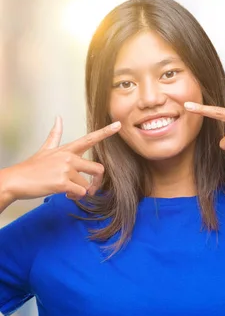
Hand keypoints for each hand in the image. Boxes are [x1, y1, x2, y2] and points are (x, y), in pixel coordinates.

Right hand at [0, 116, 120, 201]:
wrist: (15, 180)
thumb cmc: (32, 168)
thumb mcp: (45, 149)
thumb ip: (55, 135)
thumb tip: (59, 118)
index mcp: (67, 150)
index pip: (90, 139)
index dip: (106, 132)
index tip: (119, 125)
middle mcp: (69, 157)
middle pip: (98, 169)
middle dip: (97, 182)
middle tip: (90, 189)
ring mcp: (66, 169)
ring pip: (87, 185)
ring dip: (81, 192)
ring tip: (69, 192)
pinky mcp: (62, 182)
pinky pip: (80, 193)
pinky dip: (75, 197)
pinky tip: (65, 195)